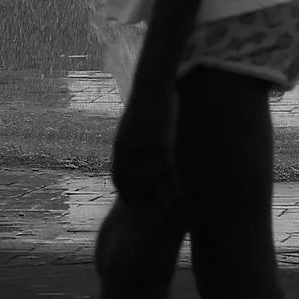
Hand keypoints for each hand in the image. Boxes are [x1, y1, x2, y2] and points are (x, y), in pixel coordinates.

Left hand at [111, 82, 177, 208]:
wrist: (152, 86)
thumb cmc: (142, 102)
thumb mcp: (129, 123)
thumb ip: (128, 139)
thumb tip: (128, 149)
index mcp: (120, 146)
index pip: (119, 176)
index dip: (124, 190)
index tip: (129, 201)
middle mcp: (130, 153)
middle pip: (133, 185)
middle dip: (139, 199)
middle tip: (146, 211)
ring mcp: (147, 151)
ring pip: (151, 183)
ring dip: (158, 198)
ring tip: (165, 209)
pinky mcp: (163, 147)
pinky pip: (167, 173)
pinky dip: (173, 186)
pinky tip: (179, 193)